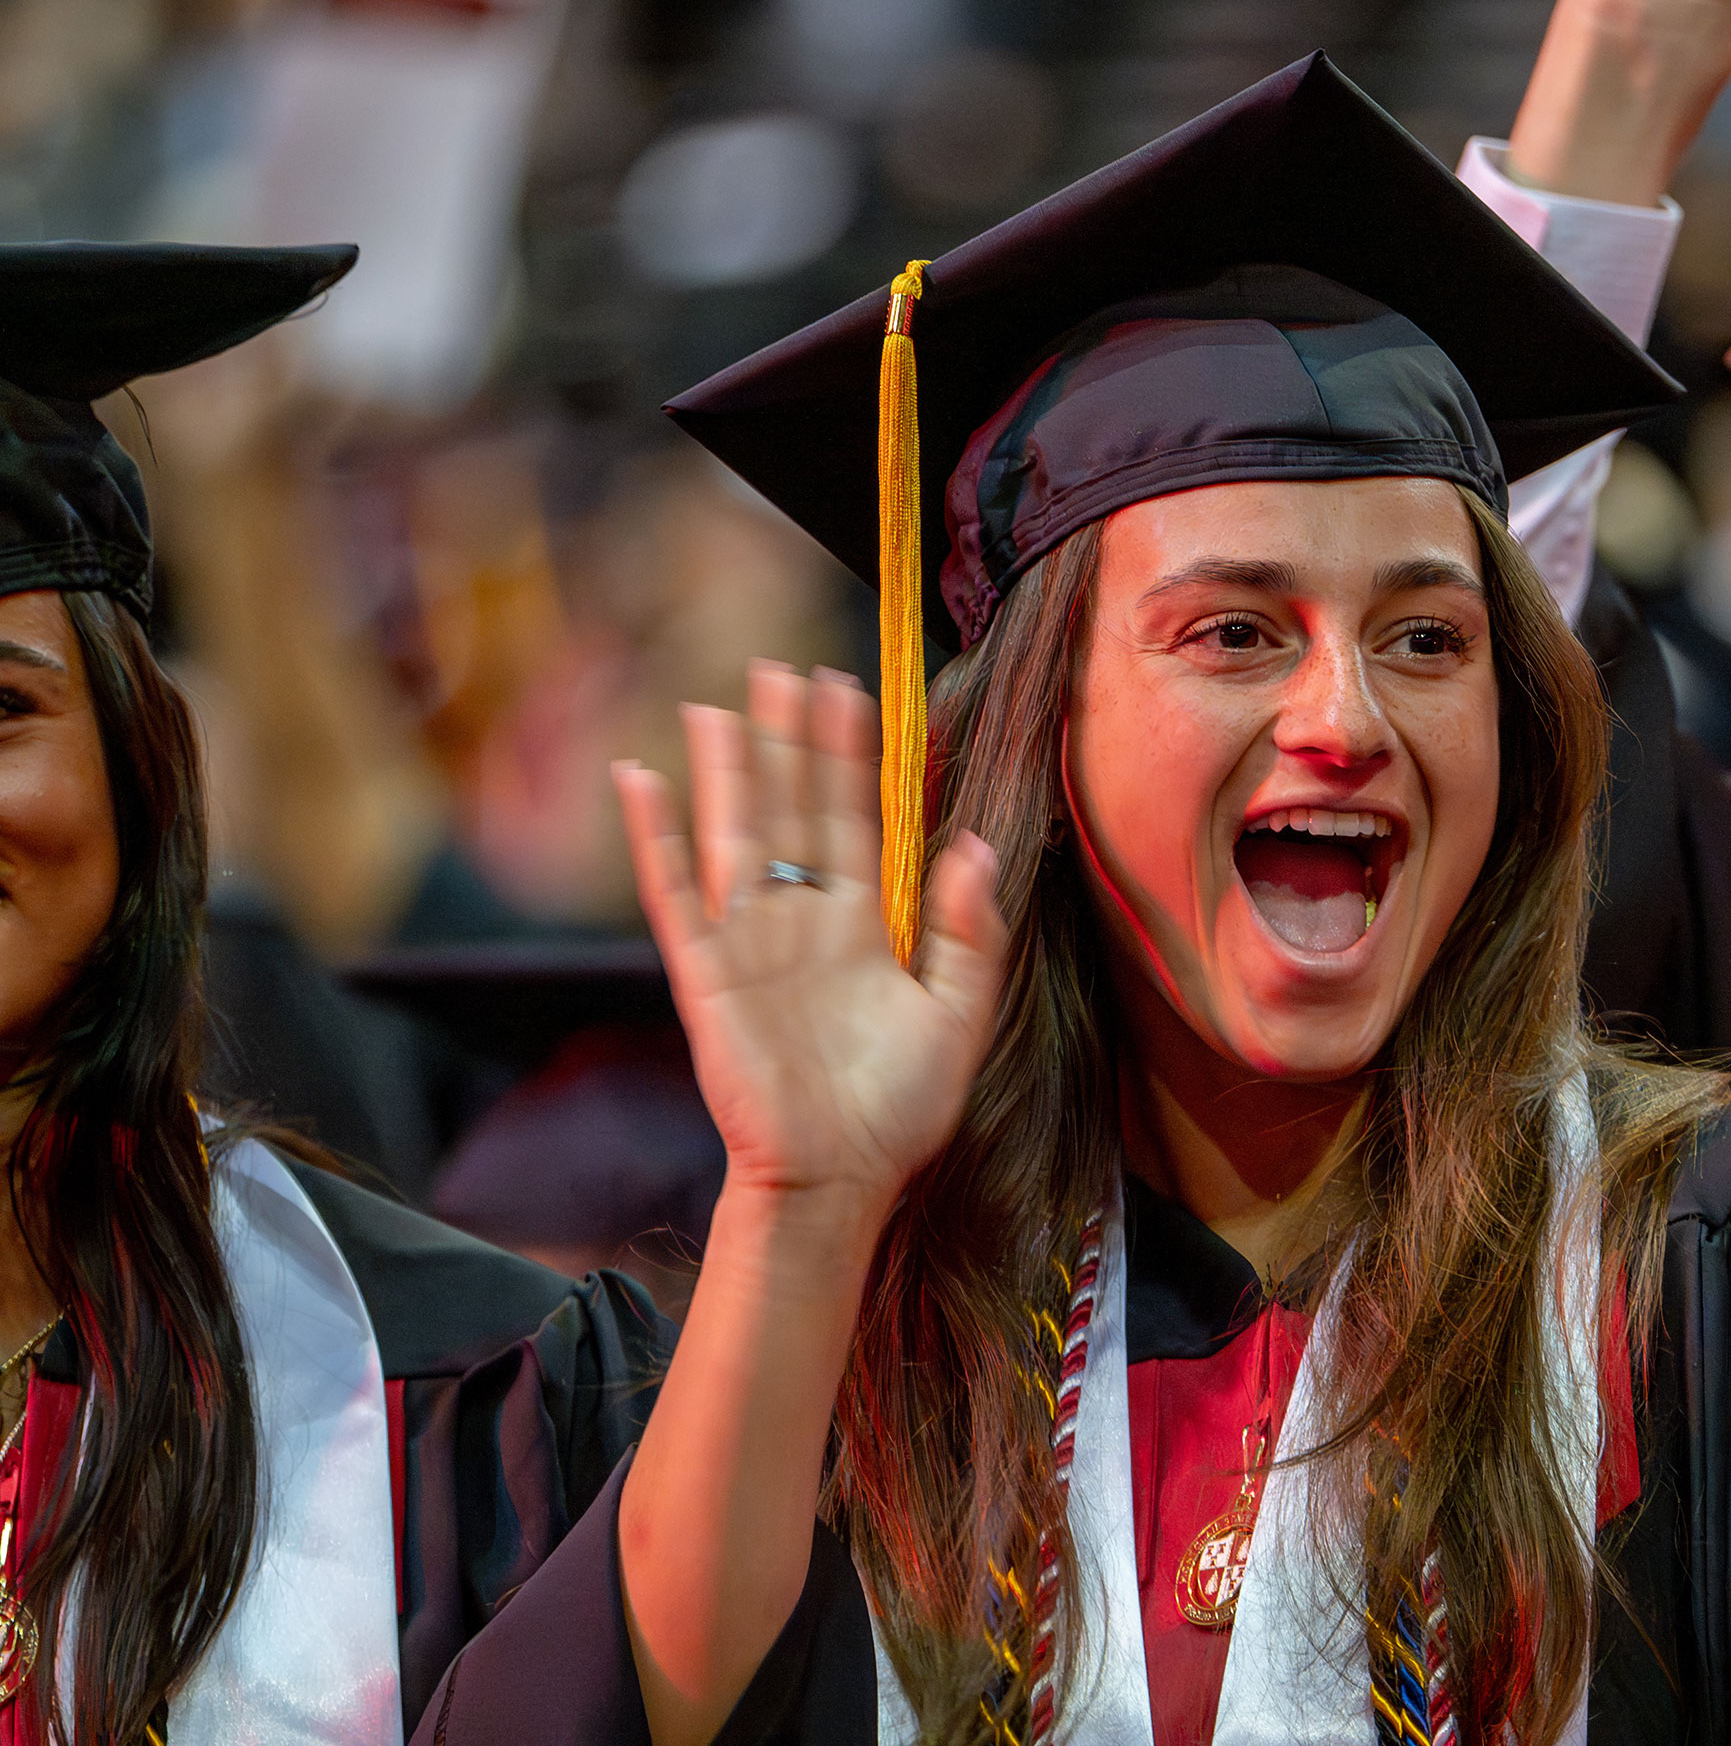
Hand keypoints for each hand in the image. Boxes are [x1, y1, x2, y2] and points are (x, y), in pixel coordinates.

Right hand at [614, 661, 1007, 1224]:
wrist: (840, 1180)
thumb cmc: (900, 1110)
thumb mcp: (961, 1014)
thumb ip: (968, 932)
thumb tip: (974, 847)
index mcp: (862, 923)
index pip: (854, 816)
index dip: (849, 754)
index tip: (847, 687)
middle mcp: (803, 918)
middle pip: (792, 807)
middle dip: (788, 739)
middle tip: (781, 667)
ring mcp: (751, 941)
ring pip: (736, 832)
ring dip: (727, 769)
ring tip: (717, 703)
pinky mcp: (708, 974)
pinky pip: (674, 894)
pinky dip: (654, 837)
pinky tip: (639, 781)